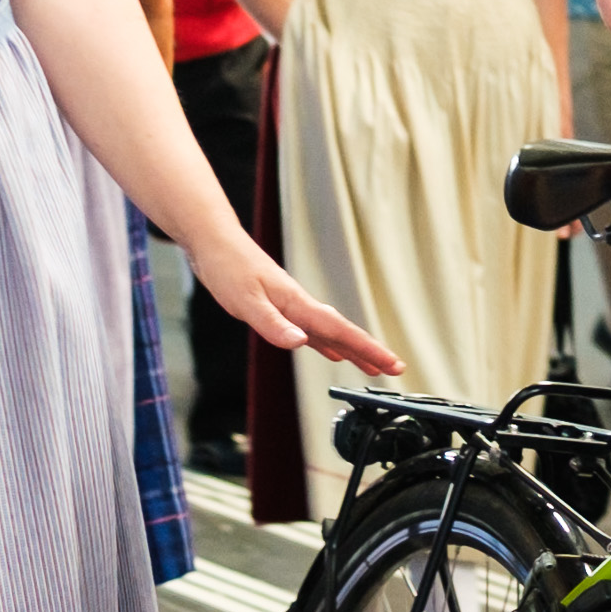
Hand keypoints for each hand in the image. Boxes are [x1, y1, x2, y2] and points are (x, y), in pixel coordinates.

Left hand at [191, 234, 402, 374]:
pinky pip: (314, 331)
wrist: (214, 242)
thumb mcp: (246, 301)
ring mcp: (293, 306)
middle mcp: (300, 305)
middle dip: (370, 352)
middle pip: (343, 333)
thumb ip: (273, 324)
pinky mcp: (281, 308)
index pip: (341, 331)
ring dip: (353, 350)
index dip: (368, 349)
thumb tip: (301, 343)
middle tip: (396, 369)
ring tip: (372, 367)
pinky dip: (327, 344)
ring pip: (331, 334)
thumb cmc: (228, 266)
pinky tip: (333, 353)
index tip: (392, 363)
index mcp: (297, 304)